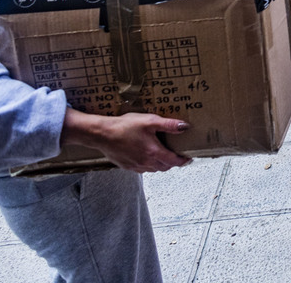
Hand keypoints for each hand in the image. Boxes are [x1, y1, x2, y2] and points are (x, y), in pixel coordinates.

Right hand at [62, 109, 190, 172]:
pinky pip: (142, 168)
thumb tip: (184, 126)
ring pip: (153, 169)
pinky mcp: (127, 166)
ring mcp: (136, 166)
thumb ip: (168, 125)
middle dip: (172, 162)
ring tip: (162, 154)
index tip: (188, 158)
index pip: (174, 161)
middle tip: (176, 155)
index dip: (183, 161)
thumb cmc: (125, 126)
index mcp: (154, 152)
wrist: (102, 134)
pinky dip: (148, 164)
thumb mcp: (149, 121)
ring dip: (160, 164)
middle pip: (164, 167)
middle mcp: (146, 162)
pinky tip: (145, 155)